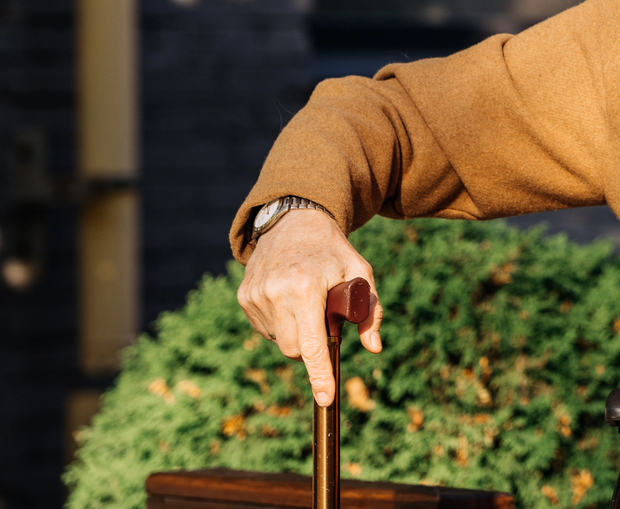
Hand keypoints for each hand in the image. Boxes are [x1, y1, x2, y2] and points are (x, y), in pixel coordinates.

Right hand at [237, 209, 382, 406]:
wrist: (294, 221)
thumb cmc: (333, 251)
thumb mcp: (361, 273)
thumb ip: (371, 312)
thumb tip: (375, 348)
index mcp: (306, 288)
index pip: (312, 345)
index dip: (320, 375)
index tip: (326, 398)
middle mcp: (276, 293)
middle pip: (294, 350)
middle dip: (310, 346)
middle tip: (323, 318)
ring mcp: (256, 296)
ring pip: (279, 341)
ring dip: (295, 332)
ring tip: (306, 300)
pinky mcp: (244, 296)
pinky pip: (265, 328)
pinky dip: (280, 323)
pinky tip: (288, 298)